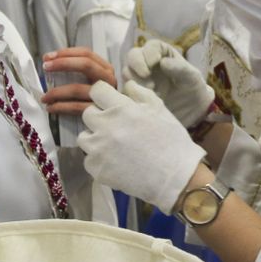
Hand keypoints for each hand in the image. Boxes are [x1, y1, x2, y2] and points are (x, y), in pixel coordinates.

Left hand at [41, 47, 117, 116]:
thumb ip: (78, 71)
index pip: (86, 53)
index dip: (66, 53)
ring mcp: (105, 96)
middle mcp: (108, 80)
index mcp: (106, 69)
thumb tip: (50, 63)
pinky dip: (60, 107)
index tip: (48, 57)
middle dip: (62, 64)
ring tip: (45, 96)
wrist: (113, 121)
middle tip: (45, 67)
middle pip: (86, 65)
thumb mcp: (93, 81)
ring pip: (77, 88)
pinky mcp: (99, 112)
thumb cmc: (98, 99)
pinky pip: (76, 107)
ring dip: (56, 92)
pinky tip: (51, 108)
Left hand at [78, 81, 205, 210]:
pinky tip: (115, 162)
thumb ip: (141, 94)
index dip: (104, 95)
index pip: (97, 90)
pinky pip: (88, 159)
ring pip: (84, 137)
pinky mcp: (97, 169)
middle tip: (115, 127)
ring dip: (95, 139)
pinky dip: (99, 160)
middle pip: (88, 113)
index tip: (110, 102)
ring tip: (112, 146)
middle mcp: (106, 126)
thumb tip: (127, 84)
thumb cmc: (172, 141)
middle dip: (100, 117)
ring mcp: (99, 149)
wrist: (176, 177)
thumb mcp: (161, 110)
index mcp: (122, 109)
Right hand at [123, 39, 214, 127]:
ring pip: (127, 72)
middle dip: (137, 65)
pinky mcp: (134, 93)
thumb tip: (162, 62)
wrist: (193, 110)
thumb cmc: (192, 87)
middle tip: (149, 79)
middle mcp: (147, 63)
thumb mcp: (191, 77)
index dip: (149, 53)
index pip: (150, 46)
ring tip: (151, 92)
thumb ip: (180, 68)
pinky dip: (132, 94)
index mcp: (161, 53)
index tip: (154, 63)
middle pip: (133, 56)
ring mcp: (139, 78)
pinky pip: (125, 90)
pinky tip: (145, 100)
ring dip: (136, 81)